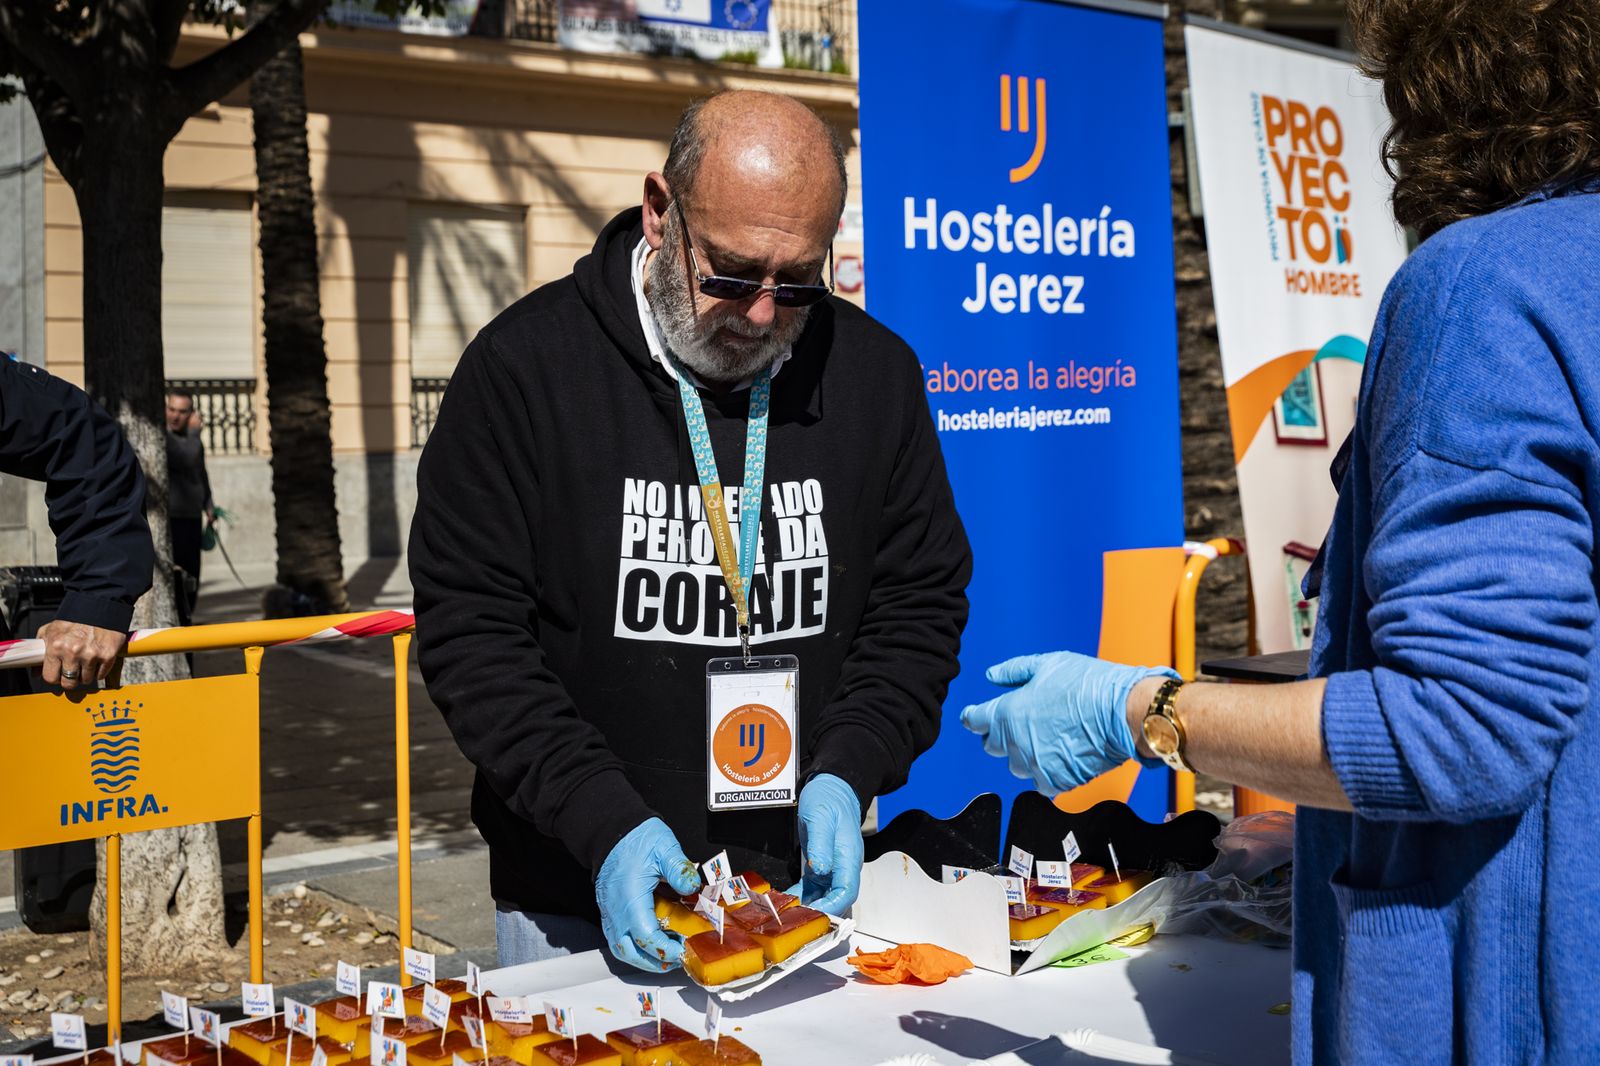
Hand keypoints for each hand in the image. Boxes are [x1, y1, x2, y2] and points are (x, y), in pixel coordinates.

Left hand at [37, 620, 124, 691]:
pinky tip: (97, 659)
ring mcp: (91, 655)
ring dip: (86, 674)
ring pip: (86, 680)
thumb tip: (36, 672)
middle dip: (70, 679)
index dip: (54, 677)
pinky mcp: (107, 656)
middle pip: (68, 683)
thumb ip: (41, 650)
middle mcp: (72, 652)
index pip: (50, 677)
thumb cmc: (75, 619)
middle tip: (73, 671)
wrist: (101, 607)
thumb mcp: (51, 630)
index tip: (58, 674)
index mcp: (56, 646)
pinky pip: (101, 674)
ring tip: (86, 662)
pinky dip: (99, 670)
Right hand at [595, 817, 700, 971]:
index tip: (682, 950)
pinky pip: (616, 936)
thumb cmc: (634, 837)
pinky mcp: (608, 908)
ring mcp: (609, 911)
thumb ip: (679, 871)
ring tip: (662, 955)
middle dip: (652, 962)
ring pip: (620, 947)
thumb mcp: (664, 849)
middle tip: (674, 960)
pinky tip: (648, 940)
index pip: (646, 937)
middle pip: (629, 951)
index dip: (665, 949)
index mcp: (630, 899)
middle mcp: (615, 910)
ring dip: (640, 957)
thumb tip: (692, 887)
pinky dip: (632, 945)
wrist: (612, 828)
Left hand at [788, 774, 862, 915]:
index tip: (814, 913)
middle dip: (818, 911)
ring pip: (823, 895)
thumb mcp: (821, 818)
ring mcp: (833, 867)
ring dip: (807, 905)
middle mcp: (843, 866)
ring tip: (786, 912)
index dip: (832, 906)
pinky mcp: (821, 865)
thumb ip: (821, 845)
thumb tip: (821, 870)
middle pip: (836, 898)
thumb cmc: (828, 800)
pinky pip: (813, 887)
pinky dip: (801, 895)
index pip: (847, 890)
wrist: (830, 788)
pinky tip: (787, 900)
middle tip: (794, 917)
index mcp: (848, 856)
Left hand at [960, 651, 1178, 793]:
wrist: (1123, 712)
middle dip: (1001, 735)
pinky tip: (1062, 755)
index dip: (974, 717)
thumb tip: (992, 676)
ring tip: (1048, 738)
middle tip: (1021, 723)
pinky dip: (1048, 772)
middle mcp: (1015, 743)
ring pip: (1017, 766)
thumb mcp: (1047, 664)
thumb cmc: (1087, 684)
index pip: (975, 721)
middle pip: (993, 746)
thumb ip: (1014, 671)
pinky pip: (1042, 782)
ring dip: (1025, 754)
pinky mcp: (1057, 781)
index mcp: (1007, 713)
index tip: (975, 716)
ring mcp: (1035, 765)